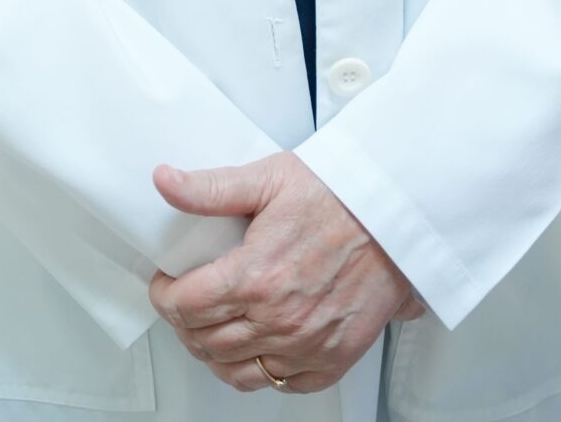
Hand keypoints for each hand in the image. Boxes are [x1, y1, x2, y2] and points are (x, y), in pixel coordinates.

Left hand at [148, 151, 425, 393]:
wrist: (395, 215)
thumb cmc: (338, 194)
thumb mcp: (268, 178)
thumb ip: (210, 188)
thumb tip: (165, 182)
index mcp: (255, 275)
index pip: (186, 305)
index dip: (165, 295)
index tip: (166, 284)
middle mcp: (278, 319)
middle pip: (205, 341)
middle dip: (184, 322)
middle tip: (185, 302)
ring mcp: (305, 345)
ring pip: (237, 371)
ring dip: (213, 353)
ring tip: (211, 330)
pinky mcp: (332, 359)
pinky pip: (282, 383)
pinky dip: (261, 372)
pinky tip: (256, 349)